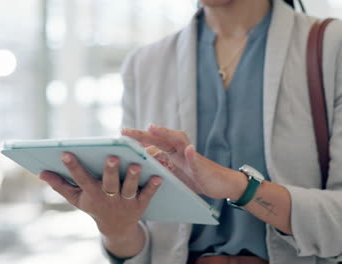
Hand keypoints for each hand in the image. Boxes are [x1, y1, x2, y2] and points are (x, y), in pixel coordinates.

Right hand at [39, 153, 162, 239]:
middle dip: (109, 170)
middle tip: (111, 156)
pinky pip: (147, 195)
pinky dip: (153, 186)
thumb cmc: (94, 205)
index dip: (72, 167)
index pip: (80, 178)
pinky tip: (158, 176)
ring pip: (129, 188)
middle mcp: (108, 197)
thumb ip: (60, 185)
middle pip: (108, 183)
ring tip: (136, 164)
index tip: (65, 153)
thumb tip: (41, 173)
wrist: (116, 227)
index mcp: (91, 193)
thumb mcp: (76, 198)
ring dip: (132, 177)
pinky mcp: (140, 204)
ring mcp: (124, 201)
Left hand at [122, 124, 246, 199]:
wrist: (220, 185)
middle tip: (125, 131)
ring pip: (178, 141)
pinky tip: (189, 150)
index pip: (152, 142)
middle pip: (160, 138)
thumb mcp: (174, 173)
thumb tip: (140, 165)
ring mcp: (191, 156)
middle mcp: (180, 149)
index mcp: (172, 152)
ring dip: (166, 134)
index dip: (138, 139)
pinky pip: (196, 159)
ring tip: (152, 128)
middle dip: (143, 134)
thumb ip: (161, 166)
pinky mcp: (202, 166)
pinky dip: (192, 155)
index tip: (121, 135)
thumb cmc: (196, 178)